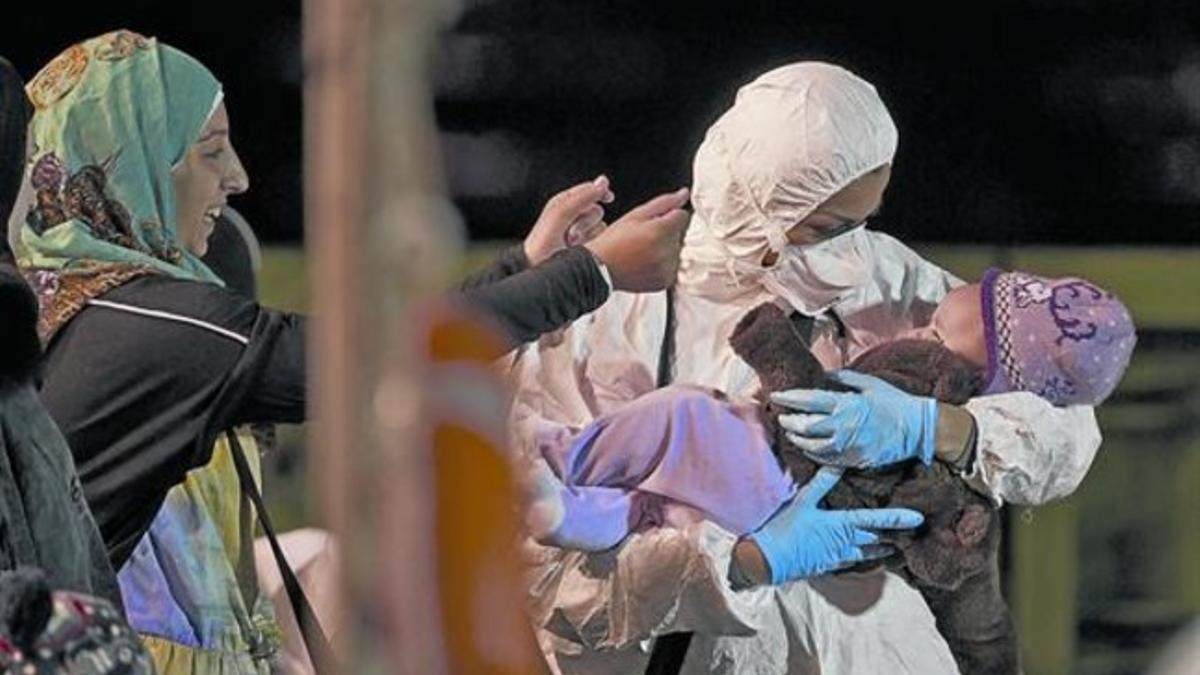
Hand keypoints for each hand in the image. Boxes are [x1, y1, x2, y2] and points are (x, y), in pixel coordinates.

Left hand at [524, 175, 614, 264]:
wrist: (538, 269)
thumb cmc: (543, 243)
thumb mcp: (562, 214)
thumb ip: (584, 196)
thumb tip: (603, 181)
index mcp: (564, 202)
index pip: (590, 190)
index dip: (600, 192)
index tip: (609, 198)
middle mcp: (573, 215)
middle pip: (597, 210)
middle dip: (586, 222)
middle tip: (571, 235)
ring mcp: (580, 231)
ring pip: (601, 225)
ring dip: (588, 235)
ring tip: (571, 244)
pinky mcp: (587, 245)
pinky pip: (601, 239)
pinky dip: (593, 244)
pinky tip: (580, 250)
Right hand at [584, 187, 689, 291]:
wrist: (600, 269)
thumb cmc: (613, 241)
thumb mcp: (636, 215)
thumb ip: (664, 203)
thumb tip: (684, 194)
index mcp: (660, 231)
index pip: (683, 216)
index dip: (668, 216)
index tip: (654, 222)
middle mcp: (666, 251)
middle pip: (680, 233)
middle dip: (666, 232)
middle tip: (642, 238)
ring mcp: (667, 268)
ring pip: (677, 250)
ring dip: (665, 249)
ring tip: (642, 252)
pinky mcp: (665, 281)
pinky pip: (673, 266)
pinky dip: (663, 264)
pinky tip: (646, 263)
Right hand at [748, 467, 922, 583]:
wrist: (768, 560)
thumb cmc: (784, 529)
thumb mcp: (802, 502)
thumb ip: (822, 483)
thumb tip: (838, 463)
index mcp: (841, 524)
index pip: (876, 520)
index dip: (897, 518)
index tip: (918, 519)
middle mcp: (844, 543)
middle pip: (876, 540)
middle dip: (895, 537)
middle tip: (912, 535)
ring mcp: (837, 557)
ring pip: (867, 553)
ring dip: (882, 550)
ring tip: (896, 548)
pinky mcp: (827, 565)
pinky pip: (851, 562)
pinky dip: (862, 558)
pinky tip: (863, 557)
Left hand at [772, 370, 938, 468]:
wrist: (919, 429)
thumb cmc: (895, 403)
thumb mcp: (870, 384)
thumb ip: (845, 379)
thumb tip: (825, 373)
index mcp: (847, 404)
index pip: (809, 400)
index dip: (789, 398)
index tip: (775, 395)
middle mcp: (844, 426)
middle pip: (806, 426)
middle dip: (789, 421)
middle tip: (781, 417)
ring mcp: (848, 446)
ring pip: (813, 446)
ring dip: (798, 439)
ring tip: (790, 433)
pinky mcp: (854, 460)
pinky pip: (827, 460)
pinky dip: (813, 454)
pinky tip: (807, 448)